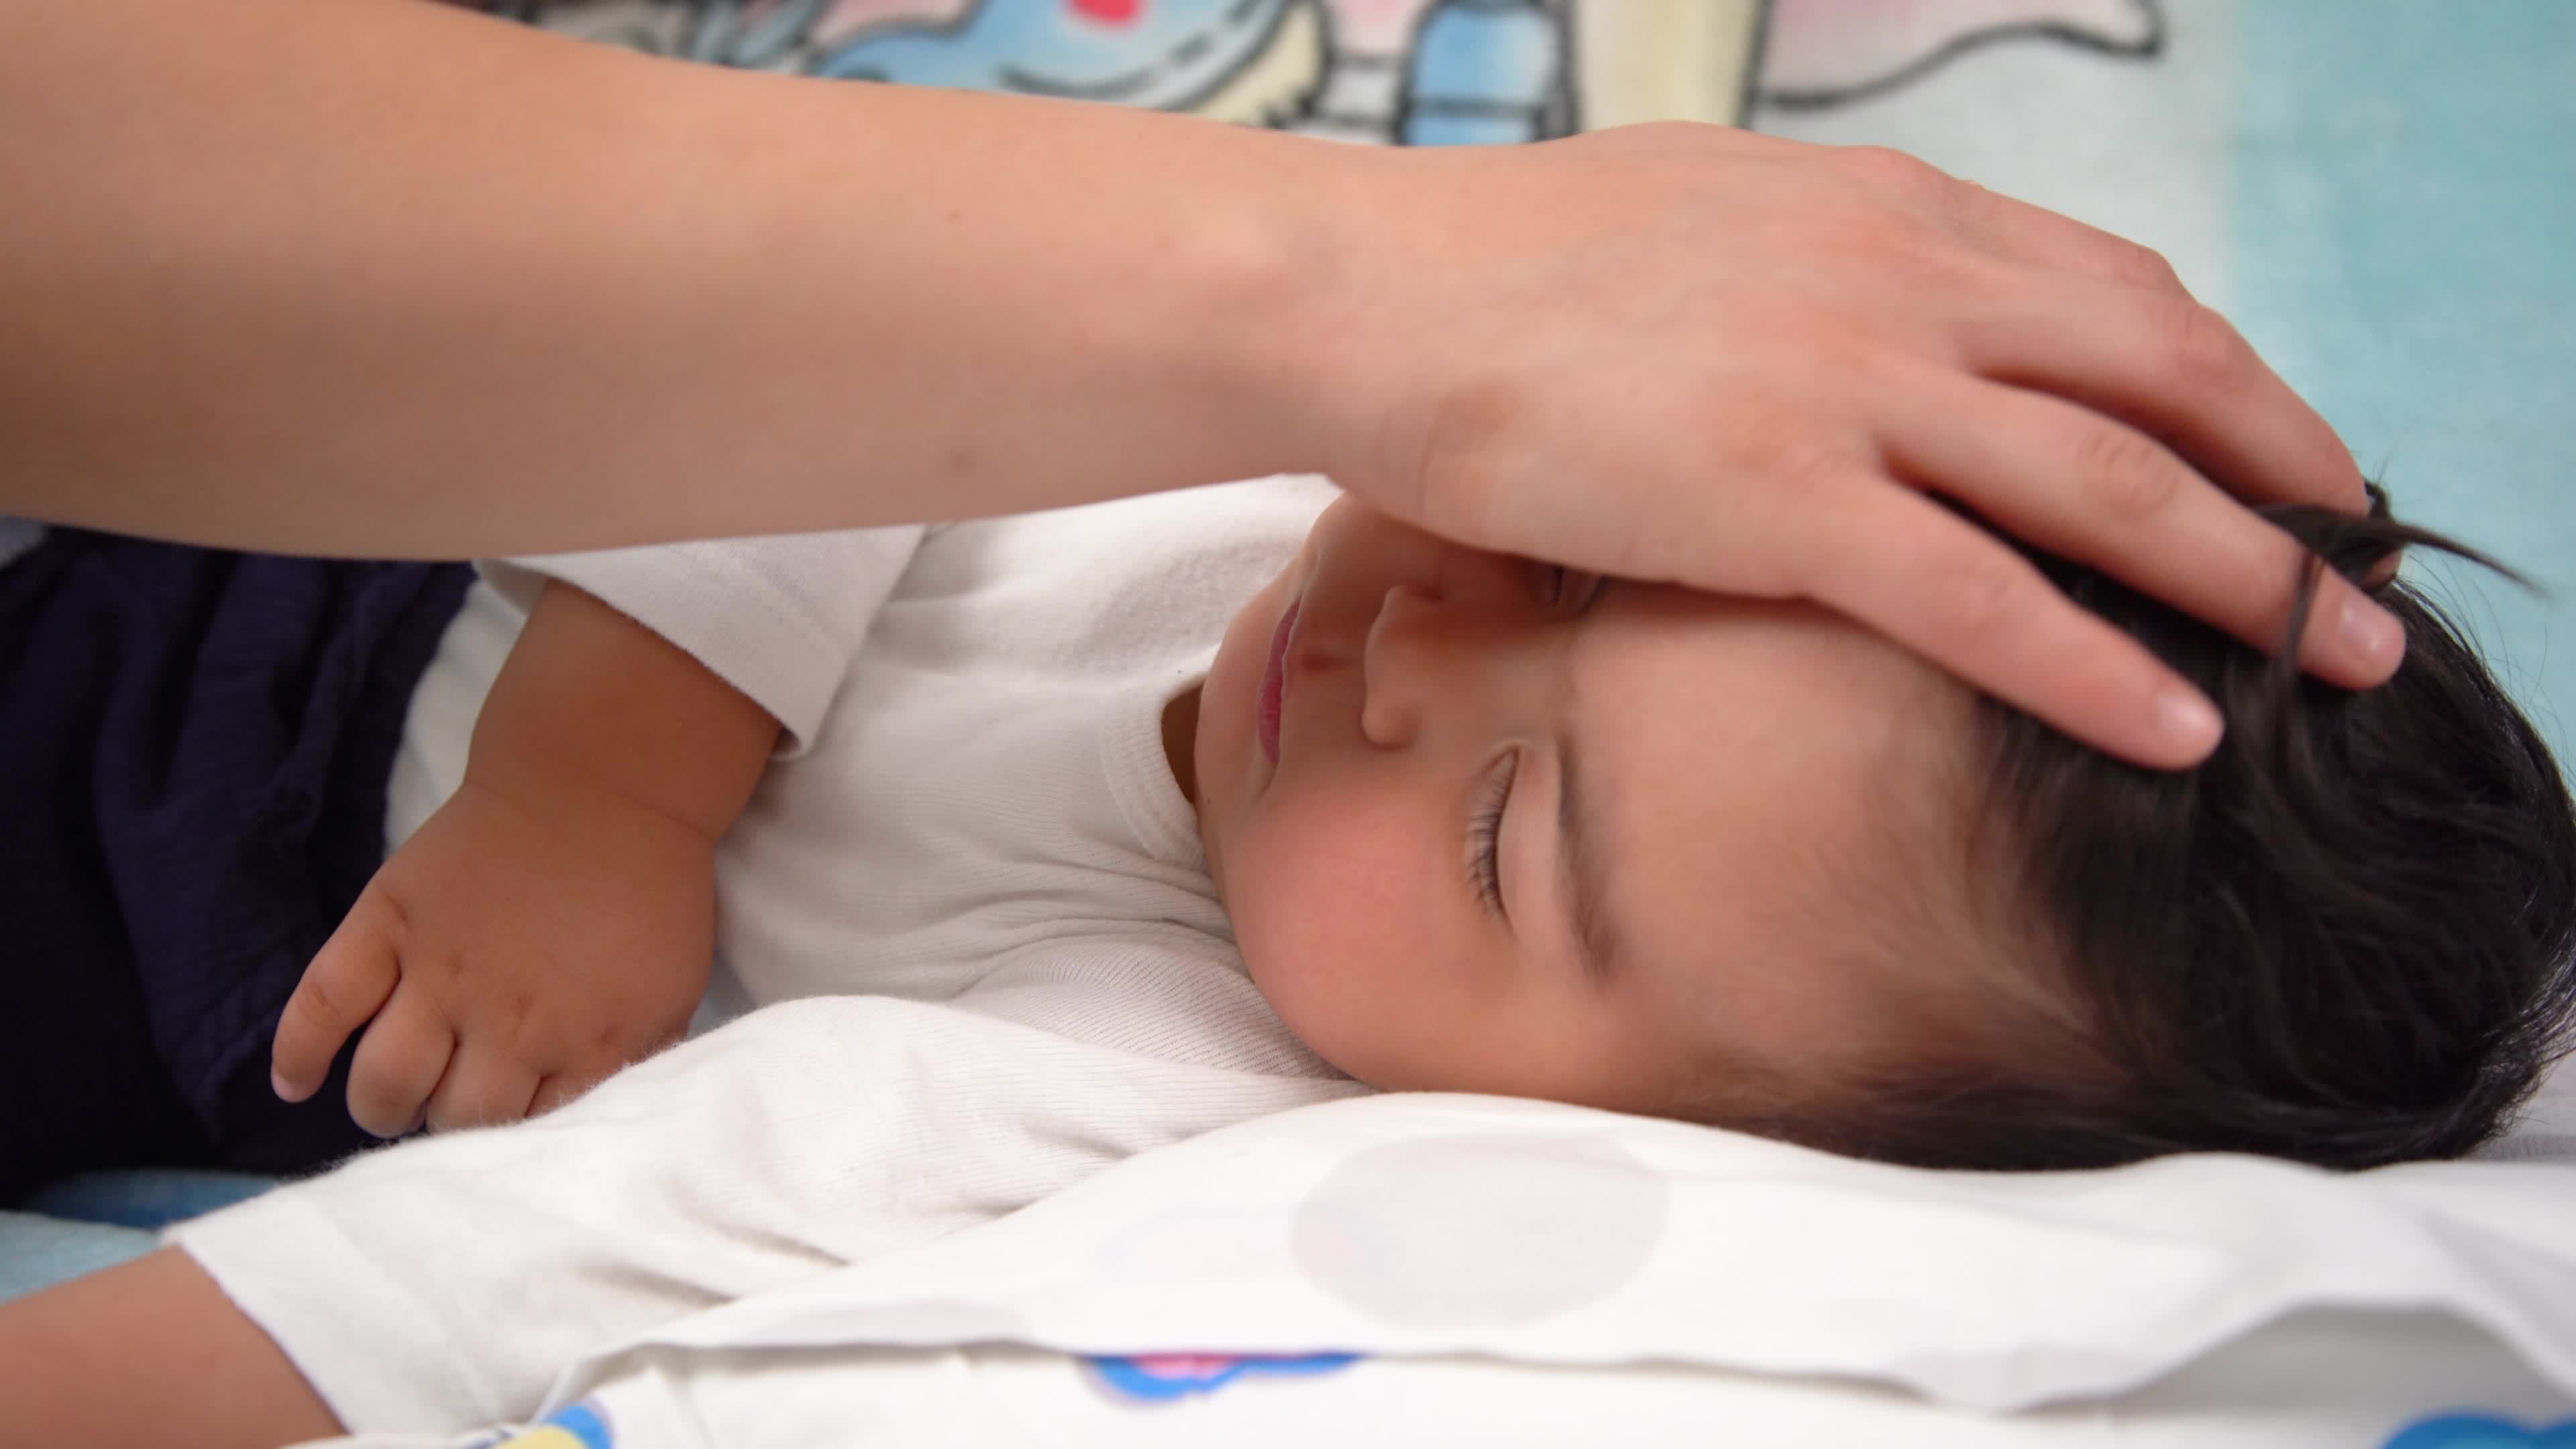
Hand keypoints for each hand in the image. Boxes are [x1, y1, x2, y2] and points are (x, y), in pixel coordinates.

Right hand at [271, 772, 715, 1136]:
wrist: (603, 782)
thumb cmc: (645, 889)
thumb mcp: (670, 989)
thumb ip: (631, 1060)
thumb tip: (594, 1120)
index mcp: (586, 1041)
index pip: (535, 1135)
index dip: (518, 1142)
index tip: (507, 1136)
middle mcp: (508, 1021)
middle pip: (455, 1119)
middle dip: (450, 1129)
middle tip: (448, 1116)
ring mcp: (440, 973)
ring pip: (385, 1081)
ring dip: (382, 1106)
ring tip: (390, 1106)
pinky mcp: (388, 924)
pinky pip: (322, 1004)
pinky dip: (298, 1053)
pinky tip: (293, 1086)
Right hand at [1312, 125, 2394, 767]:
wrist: (1370, 294)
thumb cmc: (1503, 265)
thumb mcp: (1704, 216)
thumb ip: (1822, 260)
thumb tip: (1877, 313)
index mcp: (1883, 212)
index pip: (2115, 290)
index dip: (2225, 377)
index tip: (2280, 450)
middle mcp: (1898, 283)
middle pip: (2160, 375)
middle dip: (2289, 473)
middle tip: (2367, 561)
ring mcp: (1846, 388)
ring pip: (2107, 484)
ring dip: (2249, 577)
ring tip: (2344, 661)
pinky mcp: (1776, 497)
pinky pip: (1981, 595)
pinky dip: (2097, 664)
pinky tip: (2180, 726)